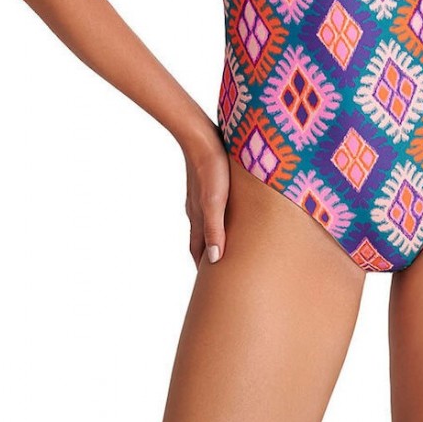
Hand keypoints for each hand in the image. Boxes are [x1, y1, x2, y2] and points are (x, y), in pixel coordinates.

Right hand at [183, 128, 231, 267]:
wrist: (200, 135)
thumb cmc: (212, 168)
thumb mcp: (216, 201)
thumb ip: (215, 229)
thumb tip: (215, 260)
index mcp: (199, 217)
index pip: (198, 250)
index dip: (204, 267)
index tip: (212, 286)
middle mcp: (197, 209)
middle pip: (201, 240)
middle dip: (208, 256)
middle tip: (218, 272)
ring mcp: (201, 195)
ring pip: (206, 223)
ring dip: (212, 237)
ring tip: (224, 247)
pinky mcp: (208, 182)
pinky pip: (211, 207)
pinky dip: (216, 219)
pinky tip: (225, 213)